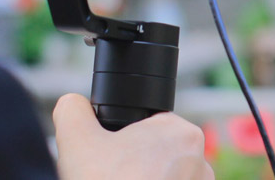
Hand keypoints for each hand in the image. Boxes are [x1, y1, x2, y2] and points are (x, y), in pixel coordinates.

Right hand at [53, 93, 213, 179]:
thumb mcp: (77, 141)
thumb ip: (73, 111)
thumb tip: (73, 103)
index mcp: (183, 133)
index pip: (150, 129)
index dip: (125, 145)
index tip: (112, 162)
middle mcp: (202, 162)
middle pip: (158, 157)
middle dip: (137, 167)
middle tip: (115, 178)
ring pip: (166, 178)